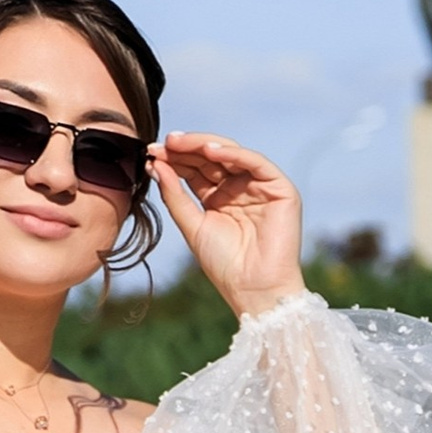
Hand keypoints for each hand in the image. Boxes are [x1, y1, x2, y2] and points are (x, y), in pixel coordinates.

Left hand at [152, 132, 305, 317]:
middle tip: (162, 144)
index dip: (174, 159)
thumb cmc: (225, 264)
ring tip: (179, 143)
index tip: (150, 153)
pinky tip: (210, 150)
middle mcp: (240, 188)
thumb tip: (155, 164)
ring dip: (204, 145)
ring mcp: (260, 187)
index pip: (196, 169)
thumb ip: (175, 195)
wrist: (253, 289)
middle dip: (186, 148)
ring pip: (232, 154)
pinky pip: (256, 163)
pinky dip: (234, 154)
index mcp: (219, 197)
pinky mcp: (281, 189)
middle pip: (212, 158)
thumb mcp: (192, 225)